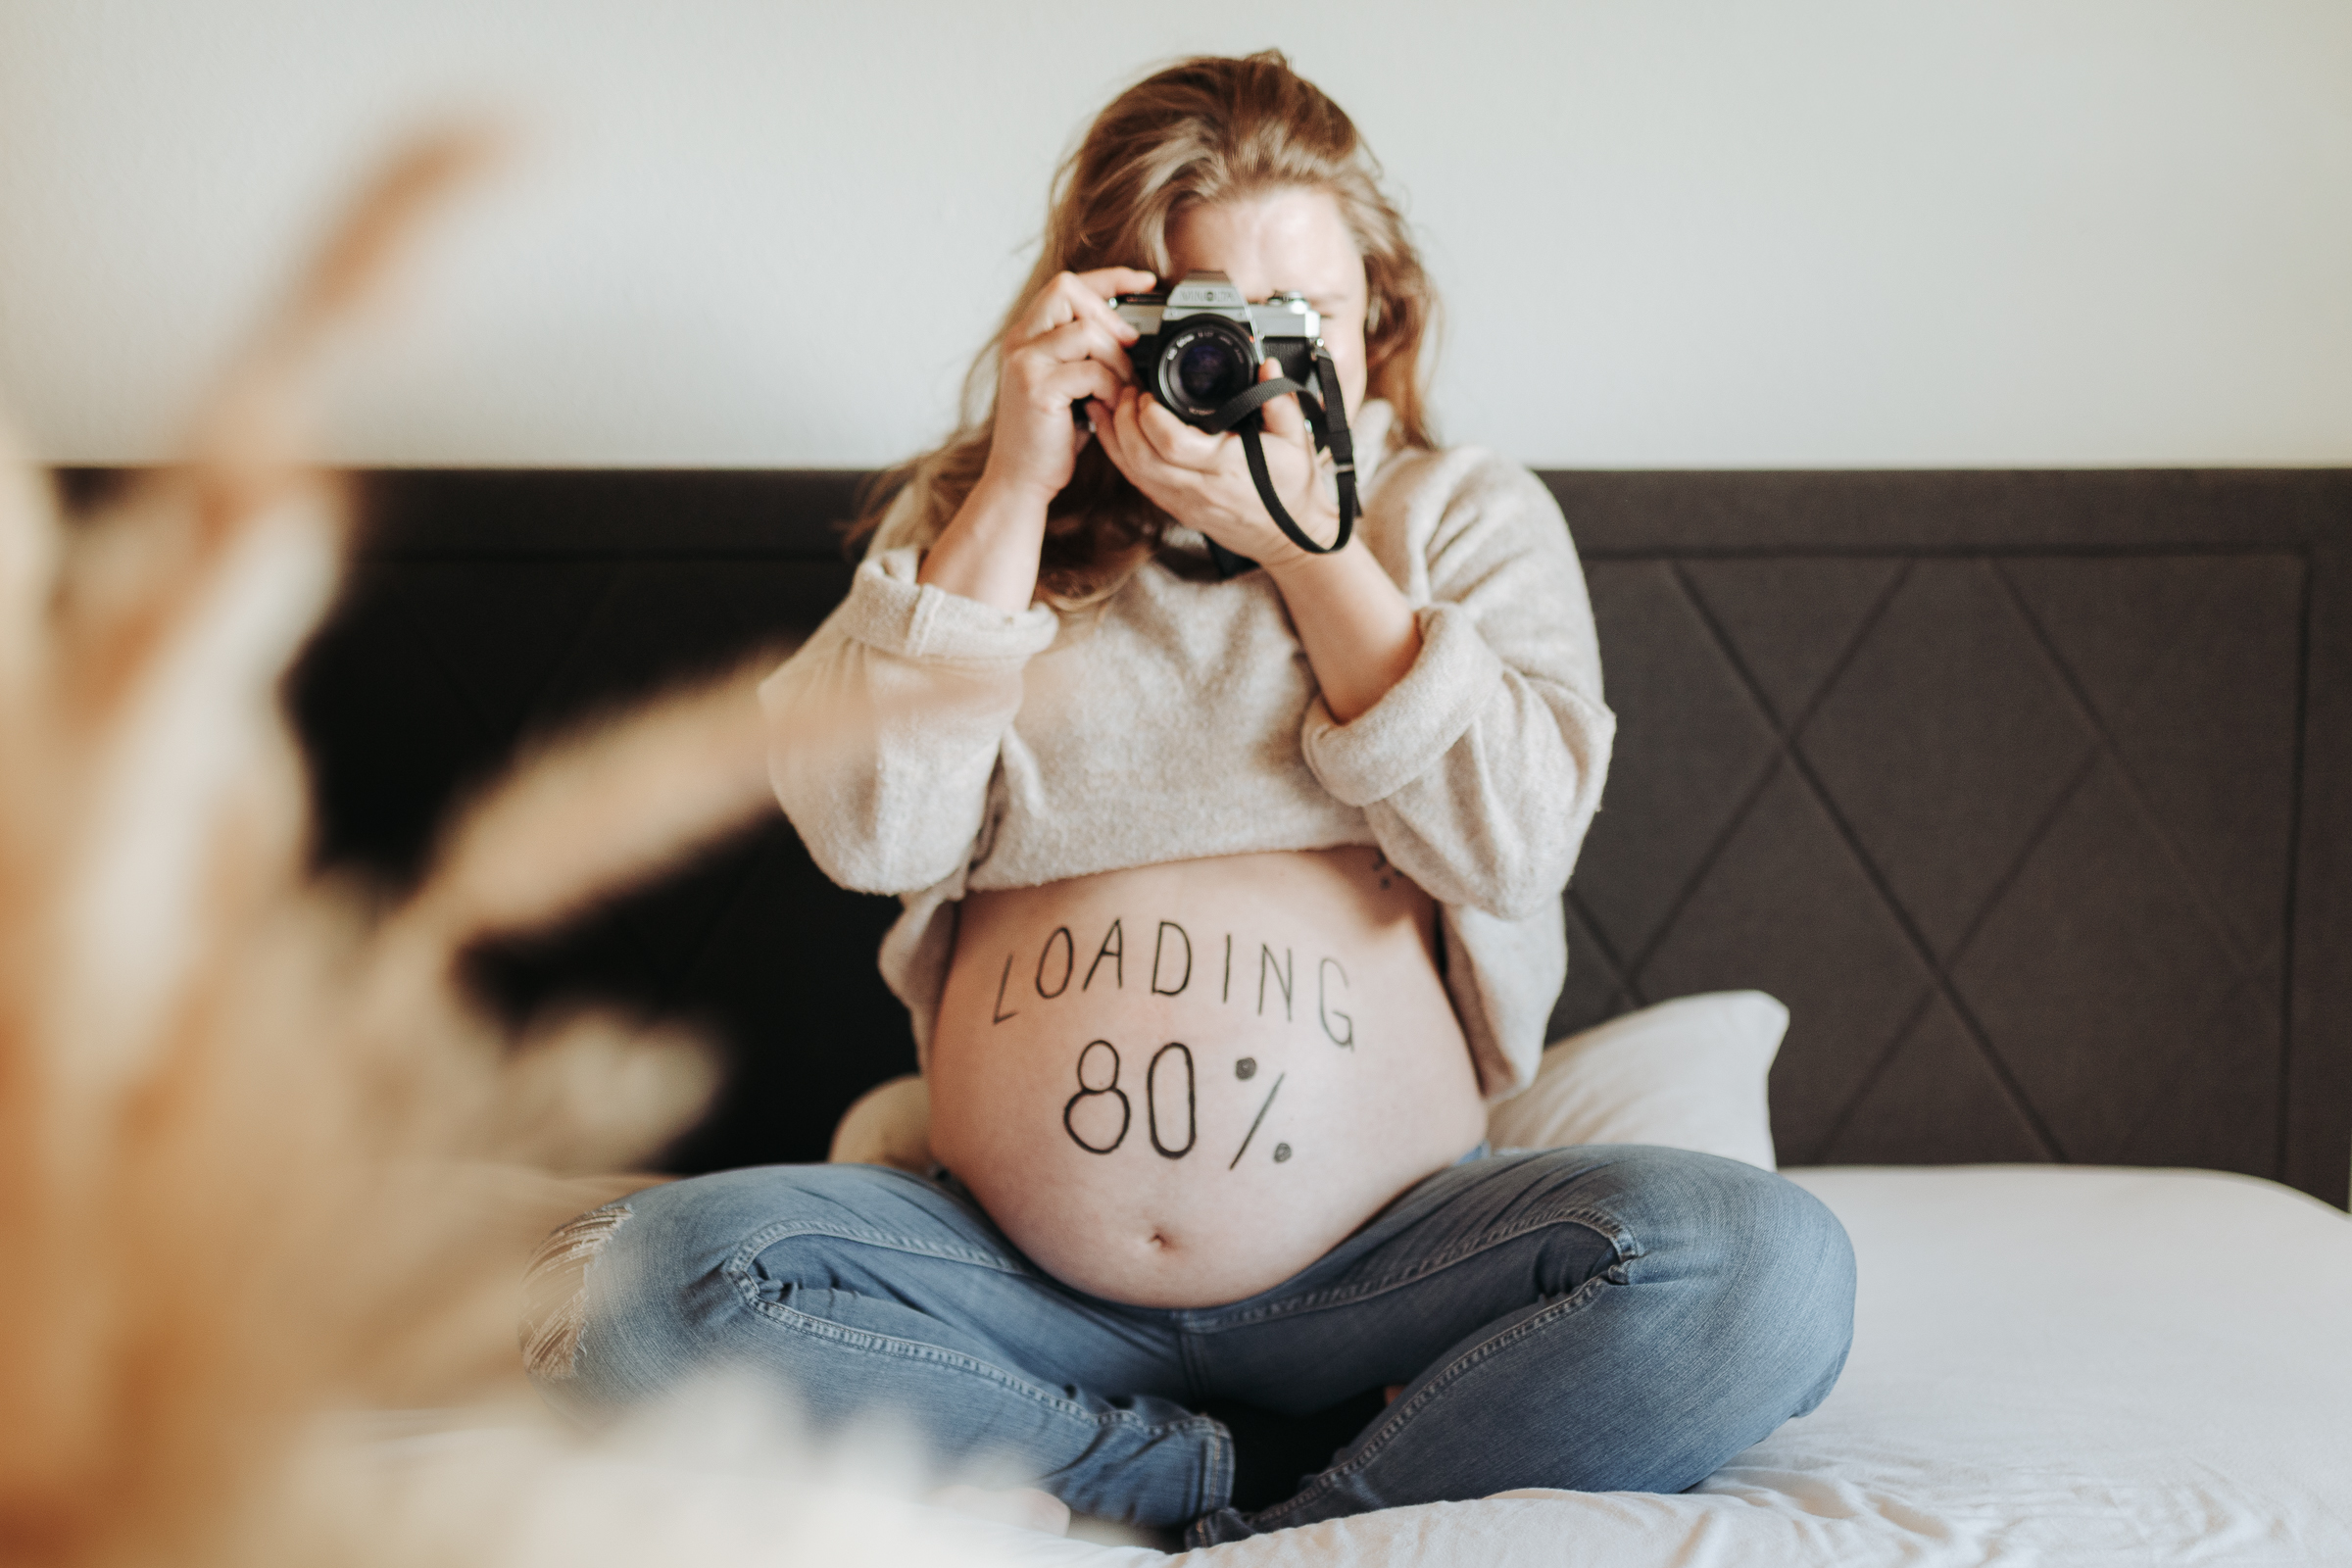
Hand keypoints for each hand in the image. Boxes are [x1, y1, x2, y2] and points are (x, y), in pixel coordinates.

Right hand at [981, 267, 1156, 505]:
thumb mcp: (1069, 384)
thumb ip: (1087, 354)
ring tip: (1120, 388)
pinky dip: (1110, 387)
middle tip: (1130, 347)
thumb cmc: (1050, 435)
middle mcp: (1020, 341)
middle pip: (1068, 290)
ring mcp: (1024, 362)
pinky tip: (1107, 407)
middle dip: (1109, 316)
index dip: (1110, 277)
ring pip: (1087, 331)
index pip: (1067, 284)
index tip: (1146, 283)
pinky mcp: (1036, 388)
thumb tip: (1132, 333)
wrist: (1020, 479)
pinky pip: (1090, 370)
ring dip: (1117, 359)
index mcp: (1027, 335)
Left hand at [1092, 360, 1339, 569]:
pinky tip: (1114, 433)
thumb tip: (1267, 365)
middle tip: (1126, 391)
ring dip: (1114, 436)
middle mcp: (1198, 489)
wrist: (1290, 539)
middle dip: (1123, 419)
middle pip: (1140, 457)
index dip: (1150, 415)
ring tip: (1112, 405)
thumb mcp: (1297, 440)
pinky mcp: (1175, 509)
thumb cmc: (1293, 492)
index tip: (1148, 392)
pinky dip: (1119, 455)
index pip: (1173, 444)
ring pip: (1131, 471)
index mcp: (1225, 468)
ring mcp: (1182, 502)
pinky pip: (1137, 482)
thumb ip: (1280, 401)